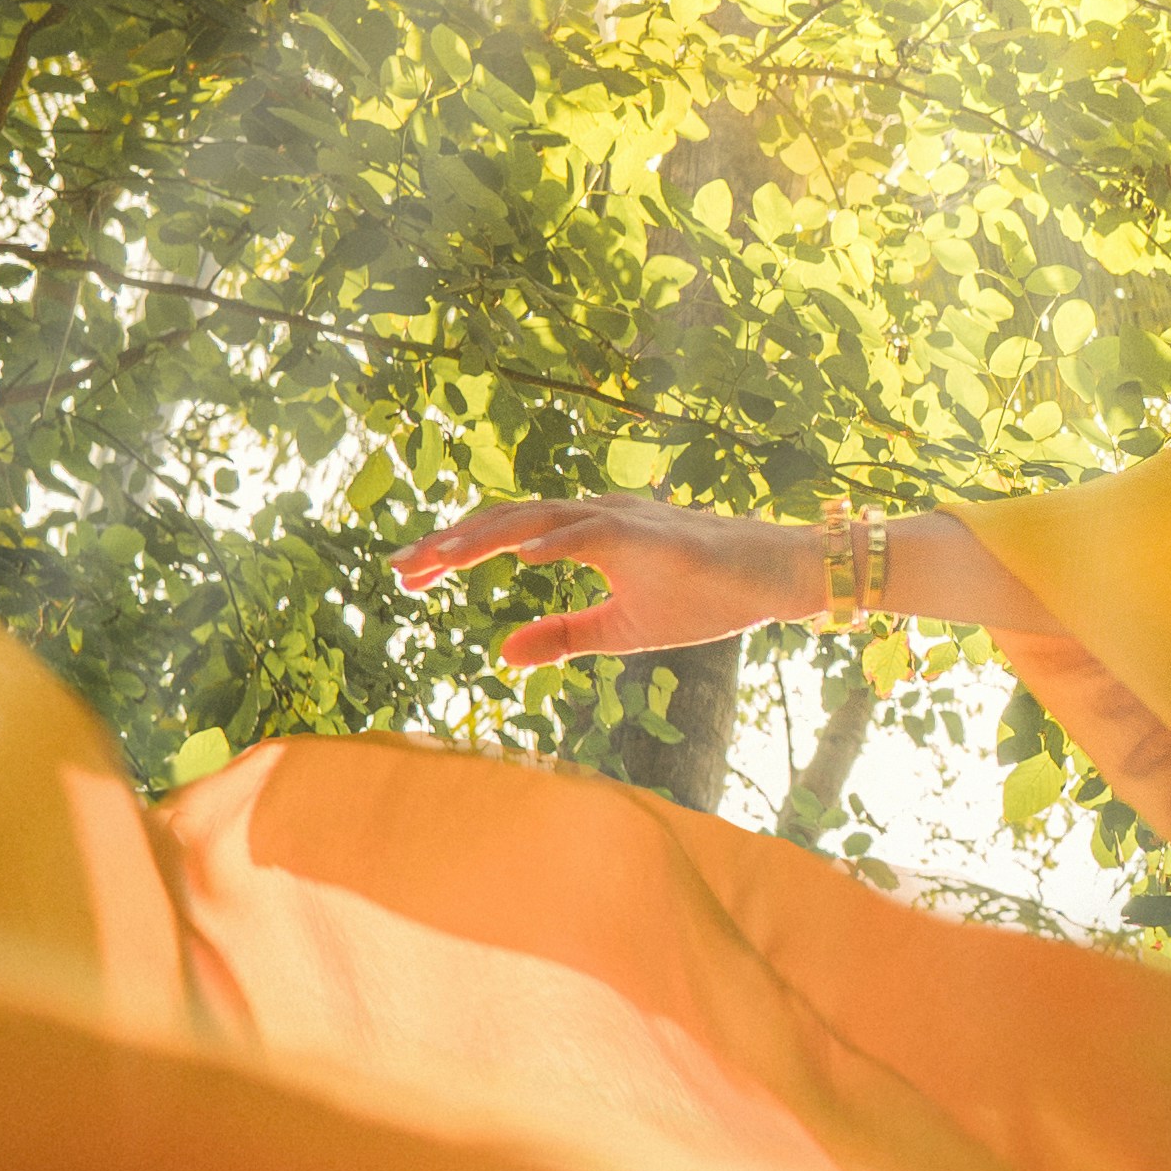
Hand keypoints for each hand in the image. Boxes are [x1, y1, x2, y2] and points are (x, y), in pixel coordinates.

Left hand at [396, 493, 807, 674]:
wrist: (774, 580)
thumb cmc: (705, 598)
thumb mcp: (621, 630)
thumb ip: (562, 637)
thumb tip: (501, 653)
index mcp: (586, 536)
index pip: (506, 536)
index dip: (455, 553)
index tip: (410, 577)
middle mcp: (595, 517)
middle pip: (507, 521)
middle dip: (449, 543)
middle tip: (397, 568)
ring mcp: (621, 520)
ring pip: (538, 519)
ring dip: (485, 537)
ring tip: (437, 559)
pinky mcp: (649, 535)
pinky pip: (593, 533)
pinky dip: (554, 540)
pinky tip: (518, 555)